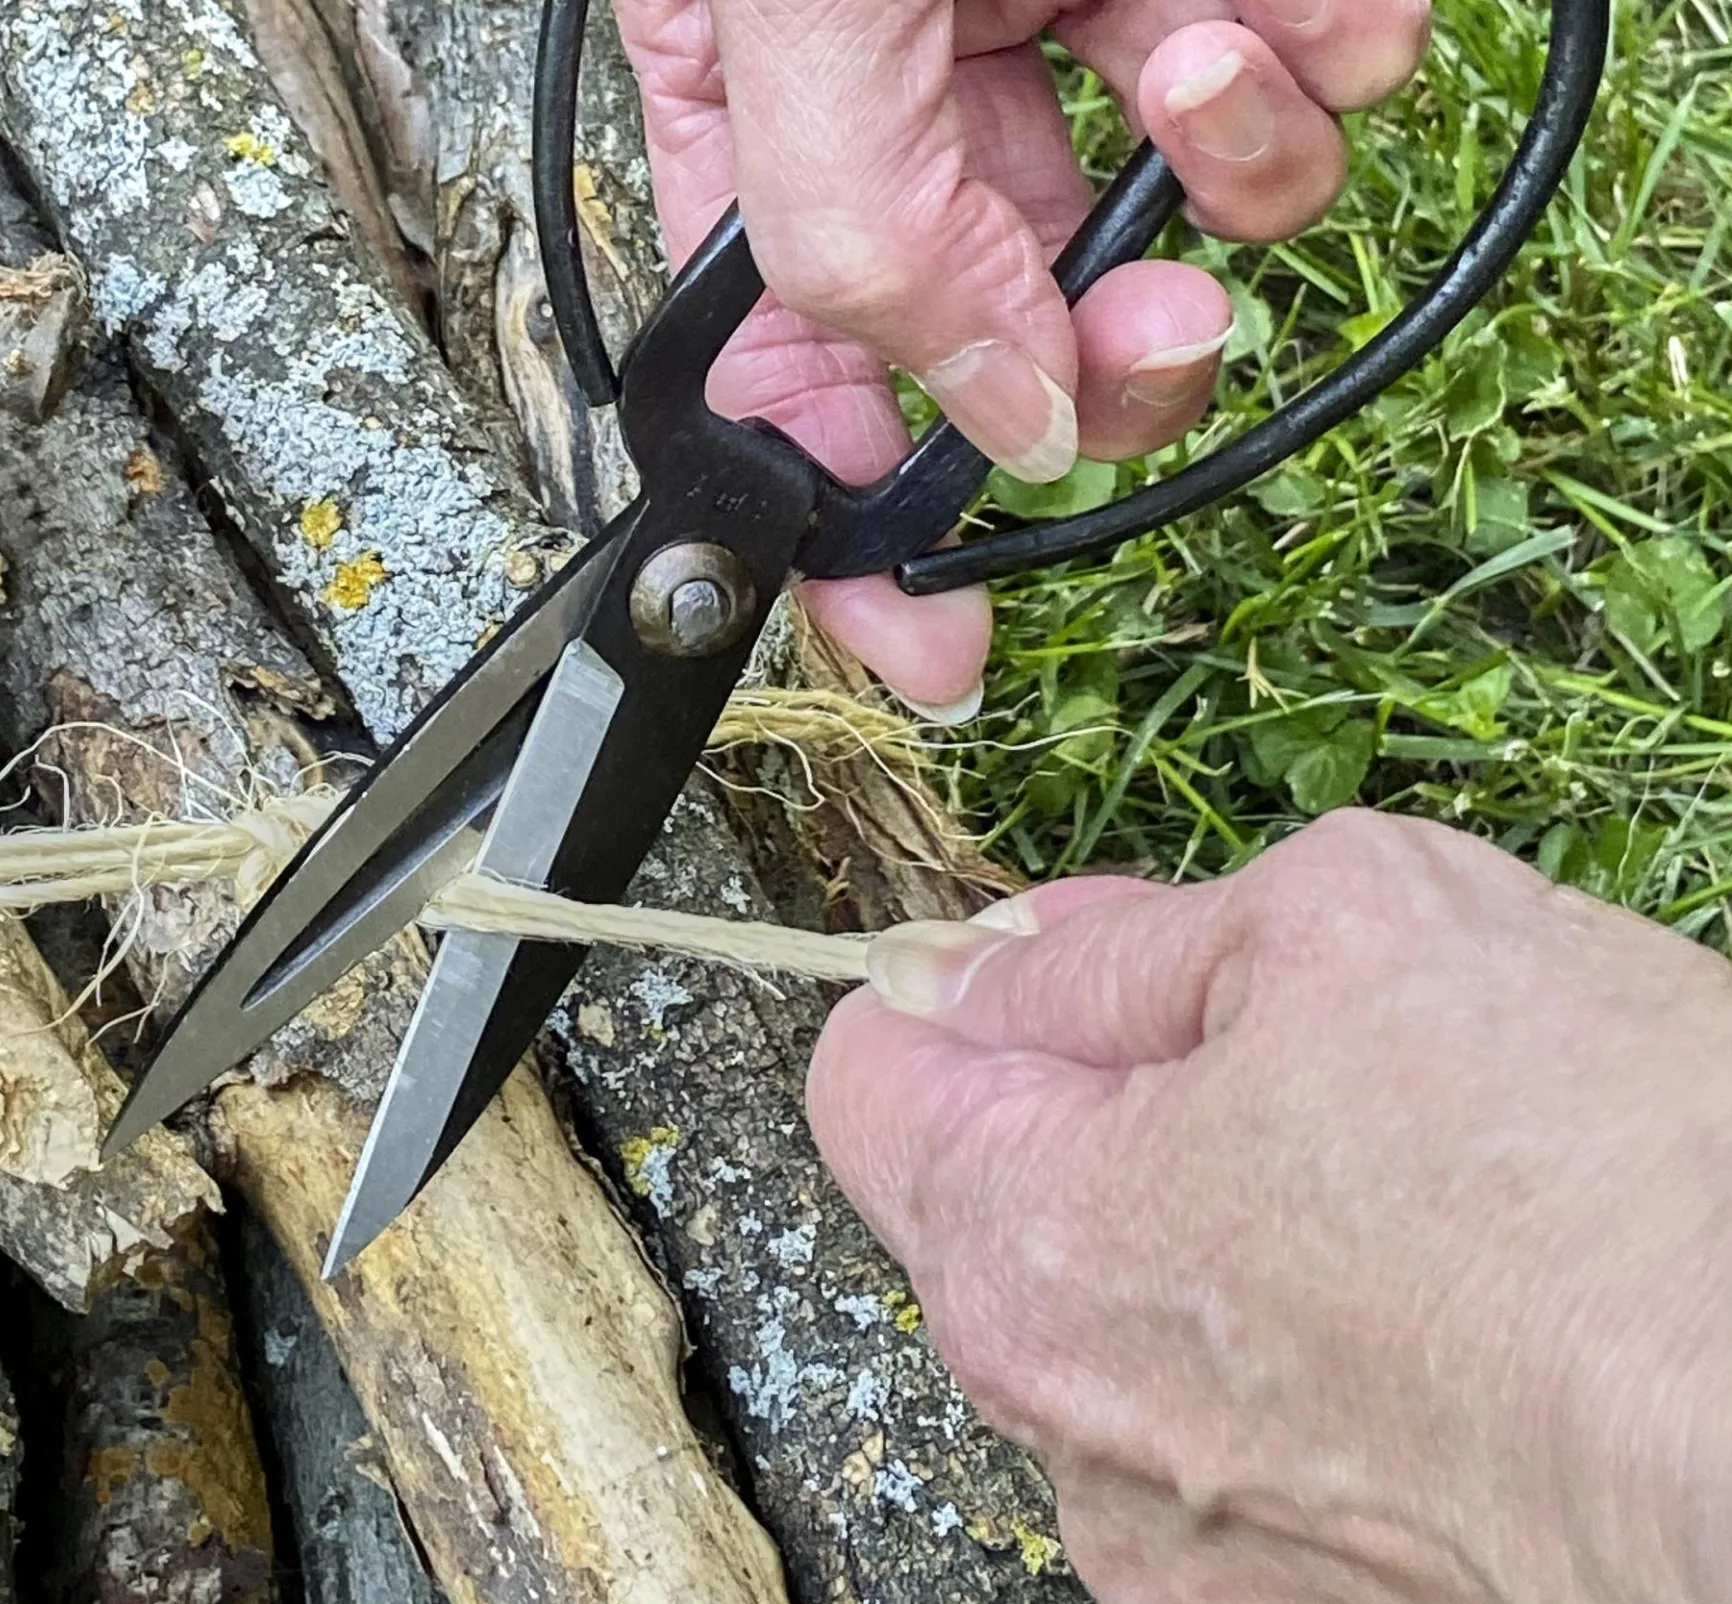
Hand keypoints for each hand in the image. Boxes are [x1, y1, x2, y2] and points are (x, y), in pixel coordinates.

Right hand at [604, 0, 1428, 710]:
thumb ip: (861, 213)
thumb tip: (974, 420)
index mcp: (763, 92)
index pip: (793, 369)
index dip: (859, 524)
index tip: (930, 653)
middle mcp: (926, 78)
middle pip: (1014, 334)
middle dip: (1099, 363)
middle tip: (1142, 346)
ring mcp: (1090, 15)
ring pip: (1187, 235)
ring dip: (1220, 171)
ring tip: (1197, 27)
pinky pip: (1317, 93)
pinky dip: (1328, 40)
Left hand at [808, 818, 1731, 1602]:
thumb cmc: (1596, 1177)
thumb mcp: (1340, 924)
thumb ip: (1112, 949)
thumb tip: (990, 962)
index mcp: (1025, 1242)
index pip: (868, 1077)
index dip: (965, 985)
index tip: (1063, 963)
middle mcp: (1068, 1434)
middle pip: (995, 1202)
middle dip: (1103, 1099)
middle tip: (1282, 1044)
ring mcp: (1187, 1557)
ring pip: (1123, 1320)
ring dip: (1209, 1229)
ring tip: (1400, 1190)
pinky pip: (1229, 1436)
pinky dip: (1294, 1356)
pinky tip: (1435, 1309)